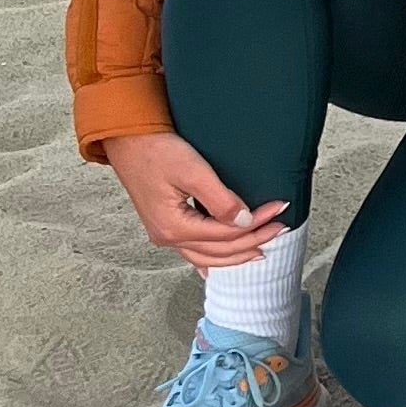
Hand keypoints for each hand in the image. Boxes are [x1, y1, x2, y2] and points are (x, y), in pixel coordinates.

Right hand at [104, 129, 290, 271]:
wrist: (127, 139)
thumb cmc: (154, 150)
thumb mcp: (193, 171)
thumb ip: (220, 200)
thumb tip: (244, 221)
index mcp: (174, 227)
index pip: (226, 234)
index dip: (256, 224)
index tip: (277, 209)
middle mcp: (166, 237)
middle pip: (219, 251)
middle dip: (252, 241)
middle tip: (278, 229)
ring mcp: (163, 233)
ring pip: (206, 256)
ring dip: (235, 253)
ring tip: (259, 249)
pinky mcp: (164, 224)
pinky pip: (192, 251)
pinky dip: (210, 258)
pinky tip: (216, 267)